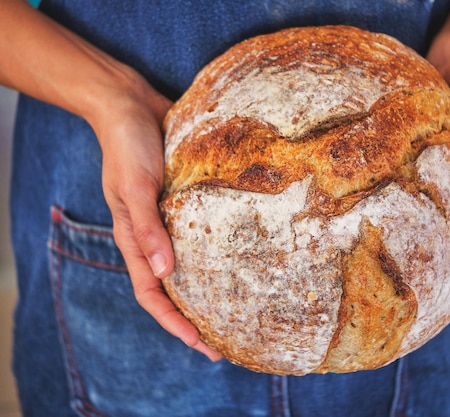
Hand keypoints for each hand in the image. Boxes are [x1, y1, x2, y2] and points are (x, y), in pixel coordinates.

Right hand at [93, 73, 221, 359]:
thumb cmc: (128, 145)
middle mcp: (153, 235)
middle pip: (173, 287)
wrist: (130, 105)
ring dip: (208, 289)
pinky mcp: (185, 201)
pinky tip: (242, 257)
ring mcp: (170, 219)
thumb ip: (147, 227)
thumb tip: (167, 271)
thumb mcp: (135, 186)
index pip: (152, 292)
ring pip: (189, 265)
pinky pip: (201, 234)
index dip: (173, 322)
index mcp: (134, 238)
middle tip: (225, 341)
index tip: (200, 344)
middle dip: (194, 317)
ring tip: (237, 308)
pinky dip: (217, 253)